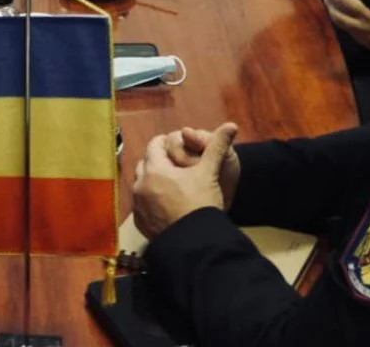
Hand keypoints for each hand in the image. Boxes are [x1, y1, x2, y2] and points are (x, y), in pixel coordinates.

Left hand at [133, 122, 238, 239]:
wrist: (196, 243)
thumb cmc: (201, 203)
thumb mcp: (209, 173)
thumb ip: (217, 147)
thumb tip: (231, 125)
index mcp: (154, 169)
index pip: (154, 144)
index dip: (167, 143)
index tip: (178, 147)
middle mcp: (140, 185)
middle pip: (145, 164)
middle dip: (158, 162)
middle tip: (176, 166)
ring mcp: (138, 206)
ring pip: (141, 185)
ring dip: (152, 181)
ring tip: (171, 186)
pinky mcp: (140, 223)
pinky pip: (141, 205)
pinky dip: (150, 201)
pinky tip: (166, 205)